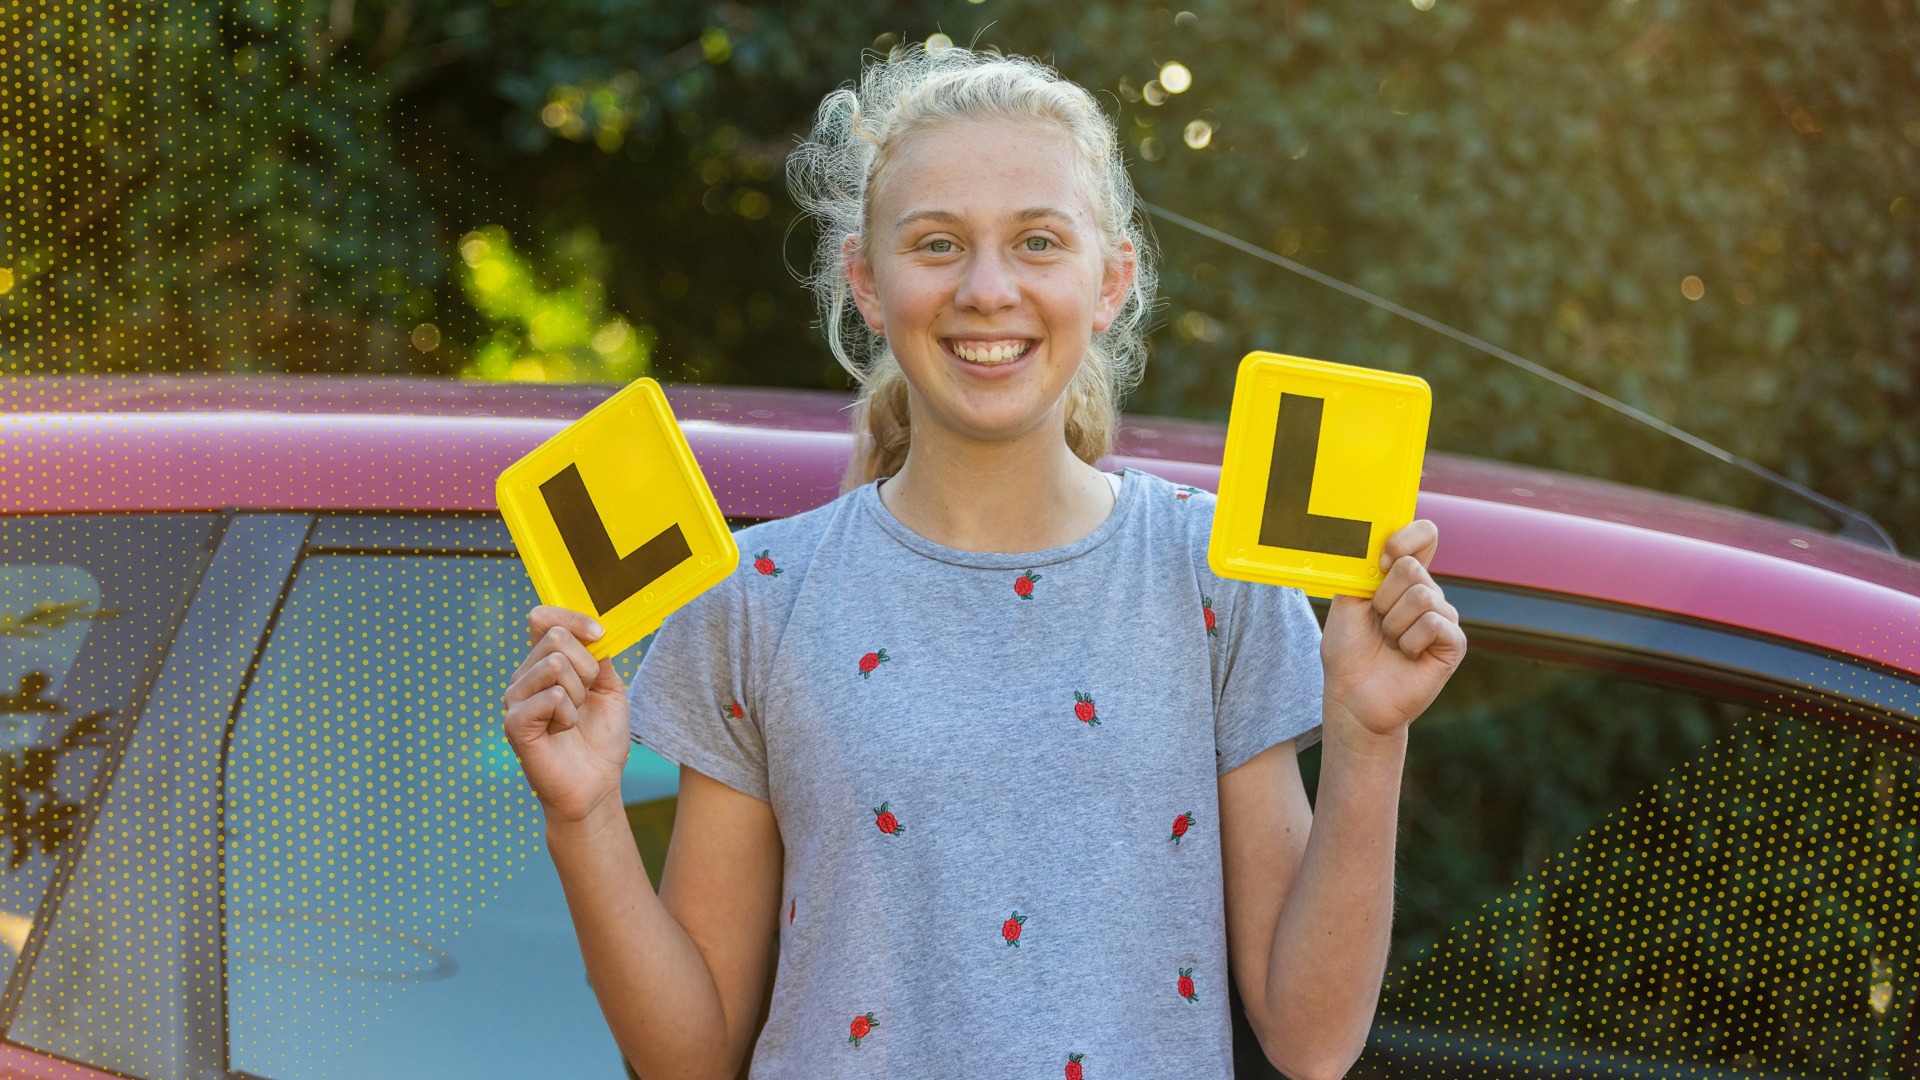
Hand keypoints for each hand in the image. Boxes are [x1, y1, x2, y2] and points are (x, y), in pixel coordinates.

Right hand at [502, 606, 631, 822]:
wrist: (596, 784)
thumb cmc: (600, 739)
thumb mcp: (609, 689)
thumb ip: (599, 658)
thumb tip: (593, 632)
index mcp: (543, 663)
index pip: (543, 619)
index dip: (573, 619)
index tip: (599, 635)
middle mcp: (524, 676)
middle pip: (556, 638)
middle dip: (586, 667)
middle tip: (587, 698)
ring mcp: (516, 699)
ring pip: (555, 665)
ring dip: (579, 694)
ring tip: (573, 718)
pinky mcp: (515, 723)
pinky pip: (551, 697)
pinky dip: (568, 715)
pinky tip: (561, 732)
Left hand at [1320, 520, 1466, 743]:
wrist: (1353, 696)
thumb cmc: (1348, 650)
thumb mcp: (1347, 601)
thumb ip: (1364, 568)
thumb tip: (1377, 540)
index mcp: (1403, 577)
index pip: (1424, 535)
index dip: (1405, 539)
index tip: (1383, 559)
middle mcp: (1428, 592)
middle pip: (1412, 568)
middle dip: (1383, 598)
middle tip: (1377, 621)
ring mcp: (1444, 617)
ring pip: (1422, 596)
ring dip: (1393, 623)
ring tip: (1390, 642)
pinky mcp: (1454, 642)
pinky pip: (1433, 623)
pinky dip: (1409, 641)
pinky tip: (1406, 655)